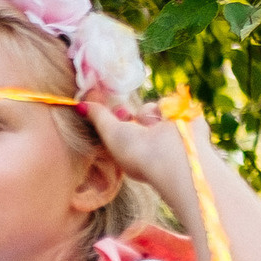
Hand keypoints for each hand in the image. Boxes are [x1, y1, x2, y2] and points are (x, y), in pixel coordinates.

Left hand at [80, 84, 207, 195]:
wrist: (175, 157)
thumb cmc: (138, 152)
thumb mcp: (110, 132)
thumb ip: (97, 116)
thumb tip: (79, 105)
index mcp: (129, 149)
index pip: (116, 128)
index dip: (109, 115)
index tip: (102, 103)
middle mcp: (147, 142)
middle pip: (132, 115)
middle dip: (129, 112)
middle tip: (125, 114)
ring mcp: (166, 132)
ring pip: (149, 108)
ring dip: (148, 112)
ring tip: (153, 126)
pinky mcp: (181, 120)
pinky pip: (167, 104)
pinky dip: (166, 109)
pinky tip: (170, 121)